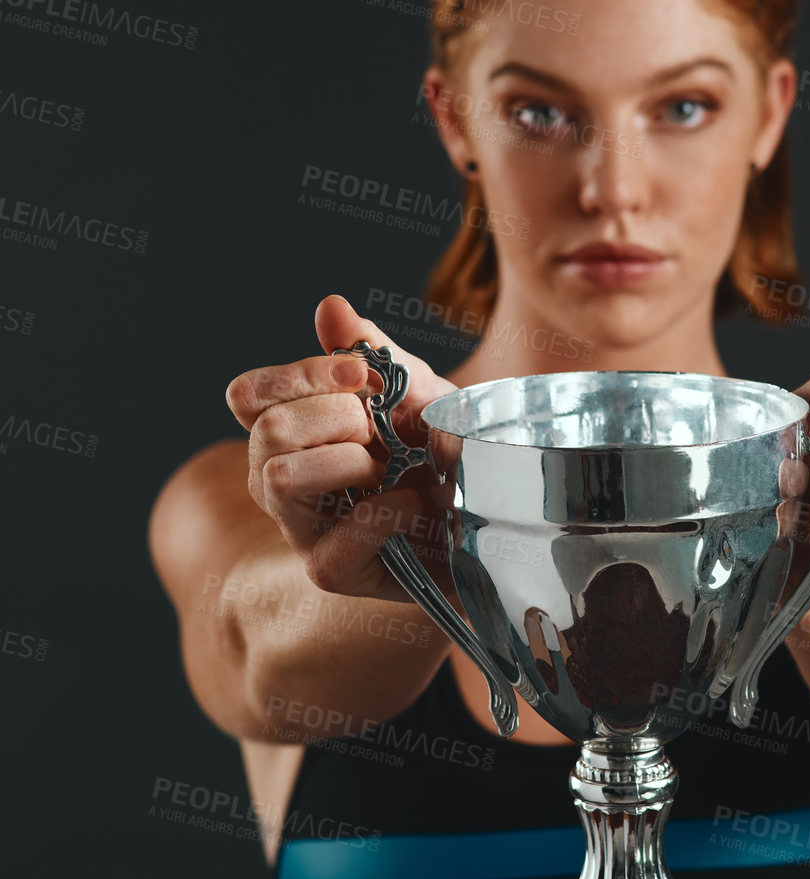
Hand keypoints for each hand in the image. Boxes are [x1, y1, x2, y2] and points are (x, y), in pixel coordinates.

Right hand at [224, 294, 455, 599]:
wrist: (491, 516)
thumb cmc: (443, 452)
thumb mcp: (420, 392)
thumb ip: (374, 354)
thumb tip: (331, 308)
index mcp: (290, 430)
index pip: (248, 397)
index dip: (299, 377)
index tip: (362, 379)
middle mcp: (280, 479)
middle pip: (266, 433)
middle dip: (335, 419)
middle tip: (382, 433)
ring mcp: (301, 529)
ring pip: (277, 479)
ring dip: (348, 463)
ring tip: (392, 469)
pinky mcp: (332, 570)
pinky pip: (334, 541)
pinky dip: (384, 514)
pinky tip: (414, 505)